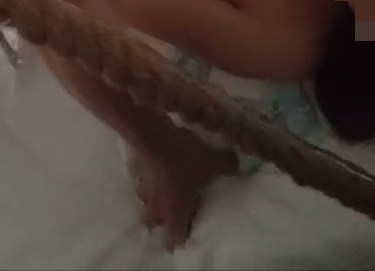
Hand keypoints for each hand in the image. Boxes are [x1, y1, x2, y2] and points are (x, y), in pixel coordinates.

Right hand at [126, 128, 237, 249]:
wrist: (153, 135)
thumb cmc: (184, 158)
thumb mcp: (212, 161)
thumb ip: (227, 166)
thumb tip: (238, 167)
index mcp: (176, 212)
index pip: (174, 239)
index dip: (181, 240)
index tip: (189, 236)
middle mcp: (157, 206)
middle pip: (153, 224)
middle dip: (161, 223)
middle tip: (173, 214)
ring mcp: (144, 189)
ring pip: (145, 203)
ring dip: (152, 200)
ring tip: (162, 192)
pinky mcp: (136, 172)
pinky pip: (140, 183)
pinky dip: (147, 180)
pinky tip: (155, 170)